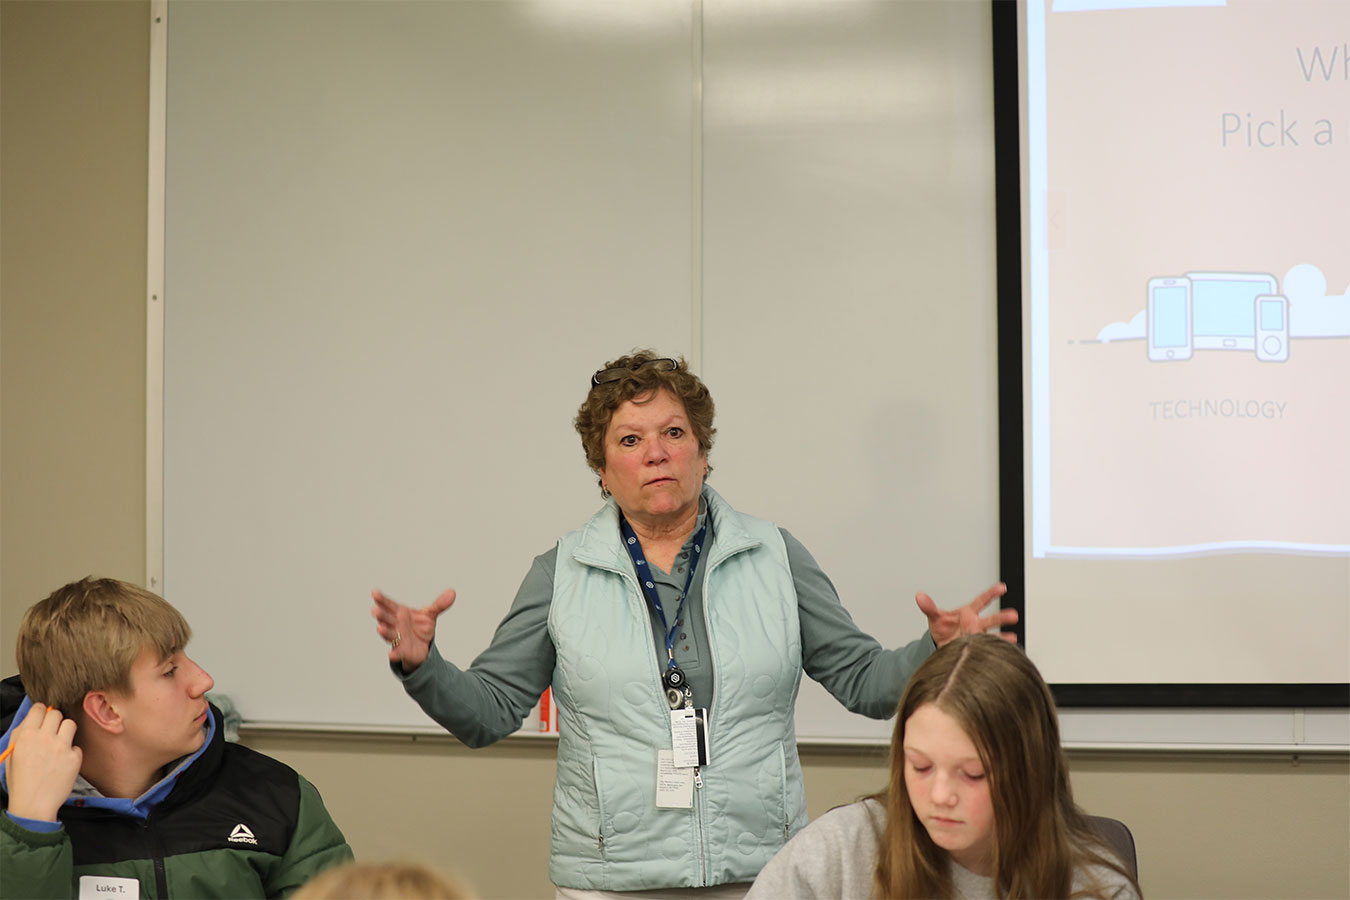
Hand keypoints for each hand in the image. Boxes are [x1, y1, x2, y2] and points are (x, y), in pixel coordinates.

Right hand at [5, 704, 81, 822]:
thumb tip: (32, 718)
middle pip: (56, 713)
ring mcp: (62, 747)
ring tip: (59, 744)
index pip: (39, 708)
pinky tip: (62, 763)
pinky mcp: (75, 757)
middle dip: (53, 720)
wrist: (33, 805)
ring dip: (65, 731)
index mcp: (26, 736)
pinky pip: (77, 745)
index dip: (41, 712)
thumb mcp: (12, 755)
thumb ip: (21, 734)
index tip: (42, 717)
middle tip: (51, 732)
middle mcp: (45, 738)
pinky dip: (71, 752)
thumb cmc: (21, 781)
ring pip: (70, 724)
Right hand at [371, 588, 455, 673]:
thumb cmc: (420, 627)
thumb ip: (439, 604)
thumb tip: (452, 592)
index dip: (382, 599)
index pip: (389, 605)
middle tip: (375, 610)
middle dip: (381, 614)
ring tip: (379, 628)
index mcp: (400, 613)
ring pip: (389, 634)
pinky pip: (397, 652)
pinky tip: (391, 654)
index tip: (374, 593)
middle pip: (387, 618)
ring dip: (384, 631)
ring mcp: (397, 638)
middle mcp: (396, 625)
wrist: (423, 647)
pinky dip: (394, 654)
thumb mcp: (431, 615)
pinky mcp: (402, 651)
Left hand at [915, 583, 1017, 648]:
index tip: (1002, 587)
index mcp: (968, 613)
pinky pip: (988, 649)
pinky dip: (996, 650)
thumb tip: (919, 596)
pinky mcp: (978, 649)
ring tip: (1012, 638)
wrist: (941, 646)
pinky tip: (1005, 652)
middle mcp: (976, 624)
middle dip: (1001, 617)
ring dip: (1002, 636)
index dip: (991, 593)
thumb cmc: (942, 629)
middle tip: (1013, 615)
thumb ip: (929, 607)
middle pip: (990, 619)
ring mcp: (978, 637)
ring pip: (992, 635)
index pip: (981, 600)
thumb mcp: (935, 617)